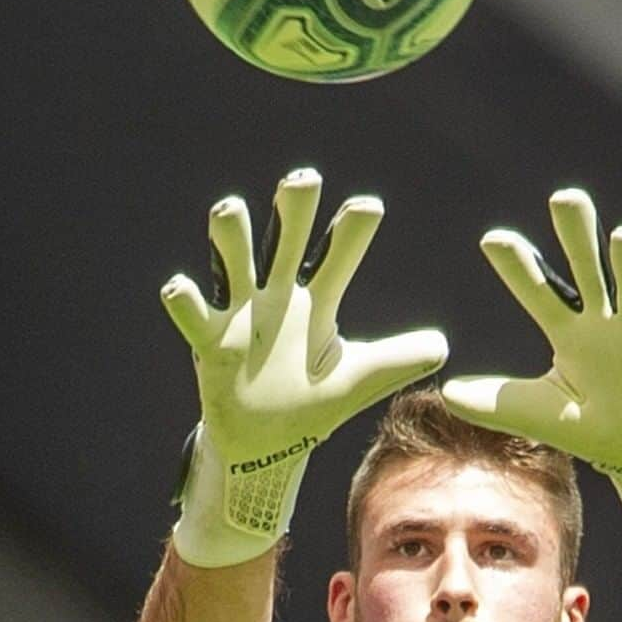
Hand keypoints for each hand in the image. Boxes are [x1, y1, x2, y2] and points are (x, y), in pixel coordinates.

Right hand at [163, 169, 447, 565]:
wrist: (266, 443)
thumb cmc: (311, 402)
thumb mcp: (357, 381)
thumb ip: (395, 361)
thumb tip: (443, 345)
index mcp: (316, 301)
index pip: (337, 256)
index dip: (350, 232)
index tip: (369, 206)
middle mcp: (277, 296)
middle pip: (285, 242)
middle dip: (293, 210)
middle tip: (304, 179)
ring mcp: (240, 315)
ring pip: (234, 263)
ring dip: (231, 237)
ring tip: (230, 208)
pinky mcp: (211, 342)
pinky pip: (195, 316)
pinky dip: (184, 300)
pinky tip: (179, 287)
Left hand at [442, 188, 621, 566]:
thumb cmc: (588, 423)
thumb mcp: (538, 412)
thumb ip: (497, 401)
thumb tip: (445, 393)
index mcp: (568, 329)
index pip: (539, 290)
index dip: (519, 266)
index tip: (493, 239)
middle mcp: (603, 321)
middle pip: (588, 268)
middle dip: (578, 234)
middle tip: (565, 197)